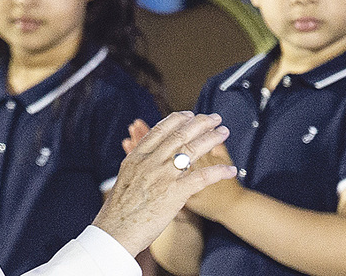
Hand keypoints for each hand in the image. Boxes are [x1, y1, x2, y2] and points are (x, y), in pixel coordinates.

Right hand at [92, 111, 236, 256]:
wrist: (115, 230)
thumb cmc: (118, 209)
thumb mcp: (124, 178)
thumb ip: (137, 163)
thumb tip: (142, 156)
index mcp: (137, 157)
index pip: (160, 130)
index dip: (178, 120)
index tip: (190, 114)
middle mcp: (151, 162)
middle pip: (179, 135)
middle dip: (200, 123)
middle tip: (214, 117)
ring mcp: (163, 176)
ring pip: (191, 150)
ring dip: (211, 139)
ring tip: (223, 132)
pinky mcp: (174, 194)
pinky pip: (202, 178)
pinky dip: (218, 172)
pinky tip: (230, 170)